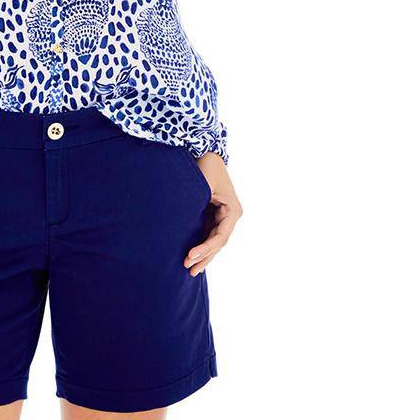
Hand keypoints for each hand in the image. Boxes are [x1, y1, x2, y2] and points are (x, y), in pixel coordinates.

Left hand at [183, 153, 242, 276]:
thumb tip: (187, 223)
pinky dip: (202, 244)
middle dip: (204, 257)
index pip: (220, 236)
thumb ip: (198, 202)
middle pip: (218, 242)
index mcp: (232, 210)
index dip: (206, 249)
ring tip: (191, 269)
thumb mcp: (202, 182)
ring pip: (214, 240)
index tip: (190, 256)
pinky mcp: (214, 213)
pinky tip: (194, 256)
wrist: (203, 150)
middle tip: (189, 269)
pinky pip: (209, 233)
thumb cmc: (203, 164)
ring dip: (204, 254)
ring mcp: (223, 215)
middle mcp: (231, 214)